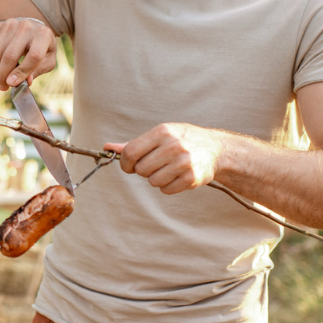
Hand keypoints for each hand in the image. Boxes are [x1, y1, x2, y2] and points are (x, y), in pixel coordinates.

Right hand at [0, 17, 55, 89]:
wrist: (31, 29)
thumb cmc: (41, 49)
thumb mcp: (47, 61)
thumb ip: (37, 71)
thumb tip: (25, 82)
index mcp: (43, 35)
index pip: (33, 56)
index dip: (22, 72)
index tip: (12, 84)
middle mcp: (27, 26)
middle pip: (10, 56)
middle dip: (3, 76)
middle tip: (3, 87)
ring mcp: (10, 24)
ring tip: (0, 79)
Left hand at [106, 123, 224, 193]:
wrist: (214, 148)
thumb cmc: (182, 139)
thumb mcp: (159, 135)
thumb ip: (133, 144)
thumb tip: (107, 148)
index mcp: (162, 132)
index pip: (131, 152)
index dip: (124, 163)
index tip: (128, 166)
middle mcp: (173, 146)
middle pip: (140, 169)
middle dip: (144, 170)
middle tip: (155, 164)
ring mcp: (183, 162)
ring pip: (152, 181)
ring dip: (157, 178)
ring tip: (168, 169)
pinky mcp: (191, 178)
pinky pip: (166, 190)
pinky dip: (168, 186)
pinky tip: (177, 176)